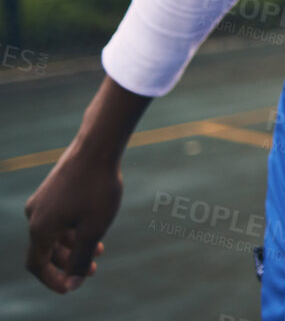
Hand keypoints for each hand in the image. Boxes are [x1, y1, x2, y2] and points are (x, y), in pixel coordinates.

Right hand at [24, 76, 151, 293]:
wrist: (98, 146)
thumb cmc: (98, 188)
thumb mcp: (93, 229)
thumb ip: (80, 259)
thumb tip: (71, 285)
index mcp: (40, 228)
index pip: (36, 265)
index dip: (52, 280)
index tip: (70, 288)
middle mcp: (34, 215)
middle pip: (45, 250)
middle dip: (68, 263)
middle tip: (93, 270)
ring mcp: (42, 200)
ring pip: (54, 234)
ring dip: (74, 246)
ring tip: (100, 251)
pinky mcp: (53, 188)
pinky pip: (58, 217)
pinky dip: (73, 228)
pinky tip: (95, 227)